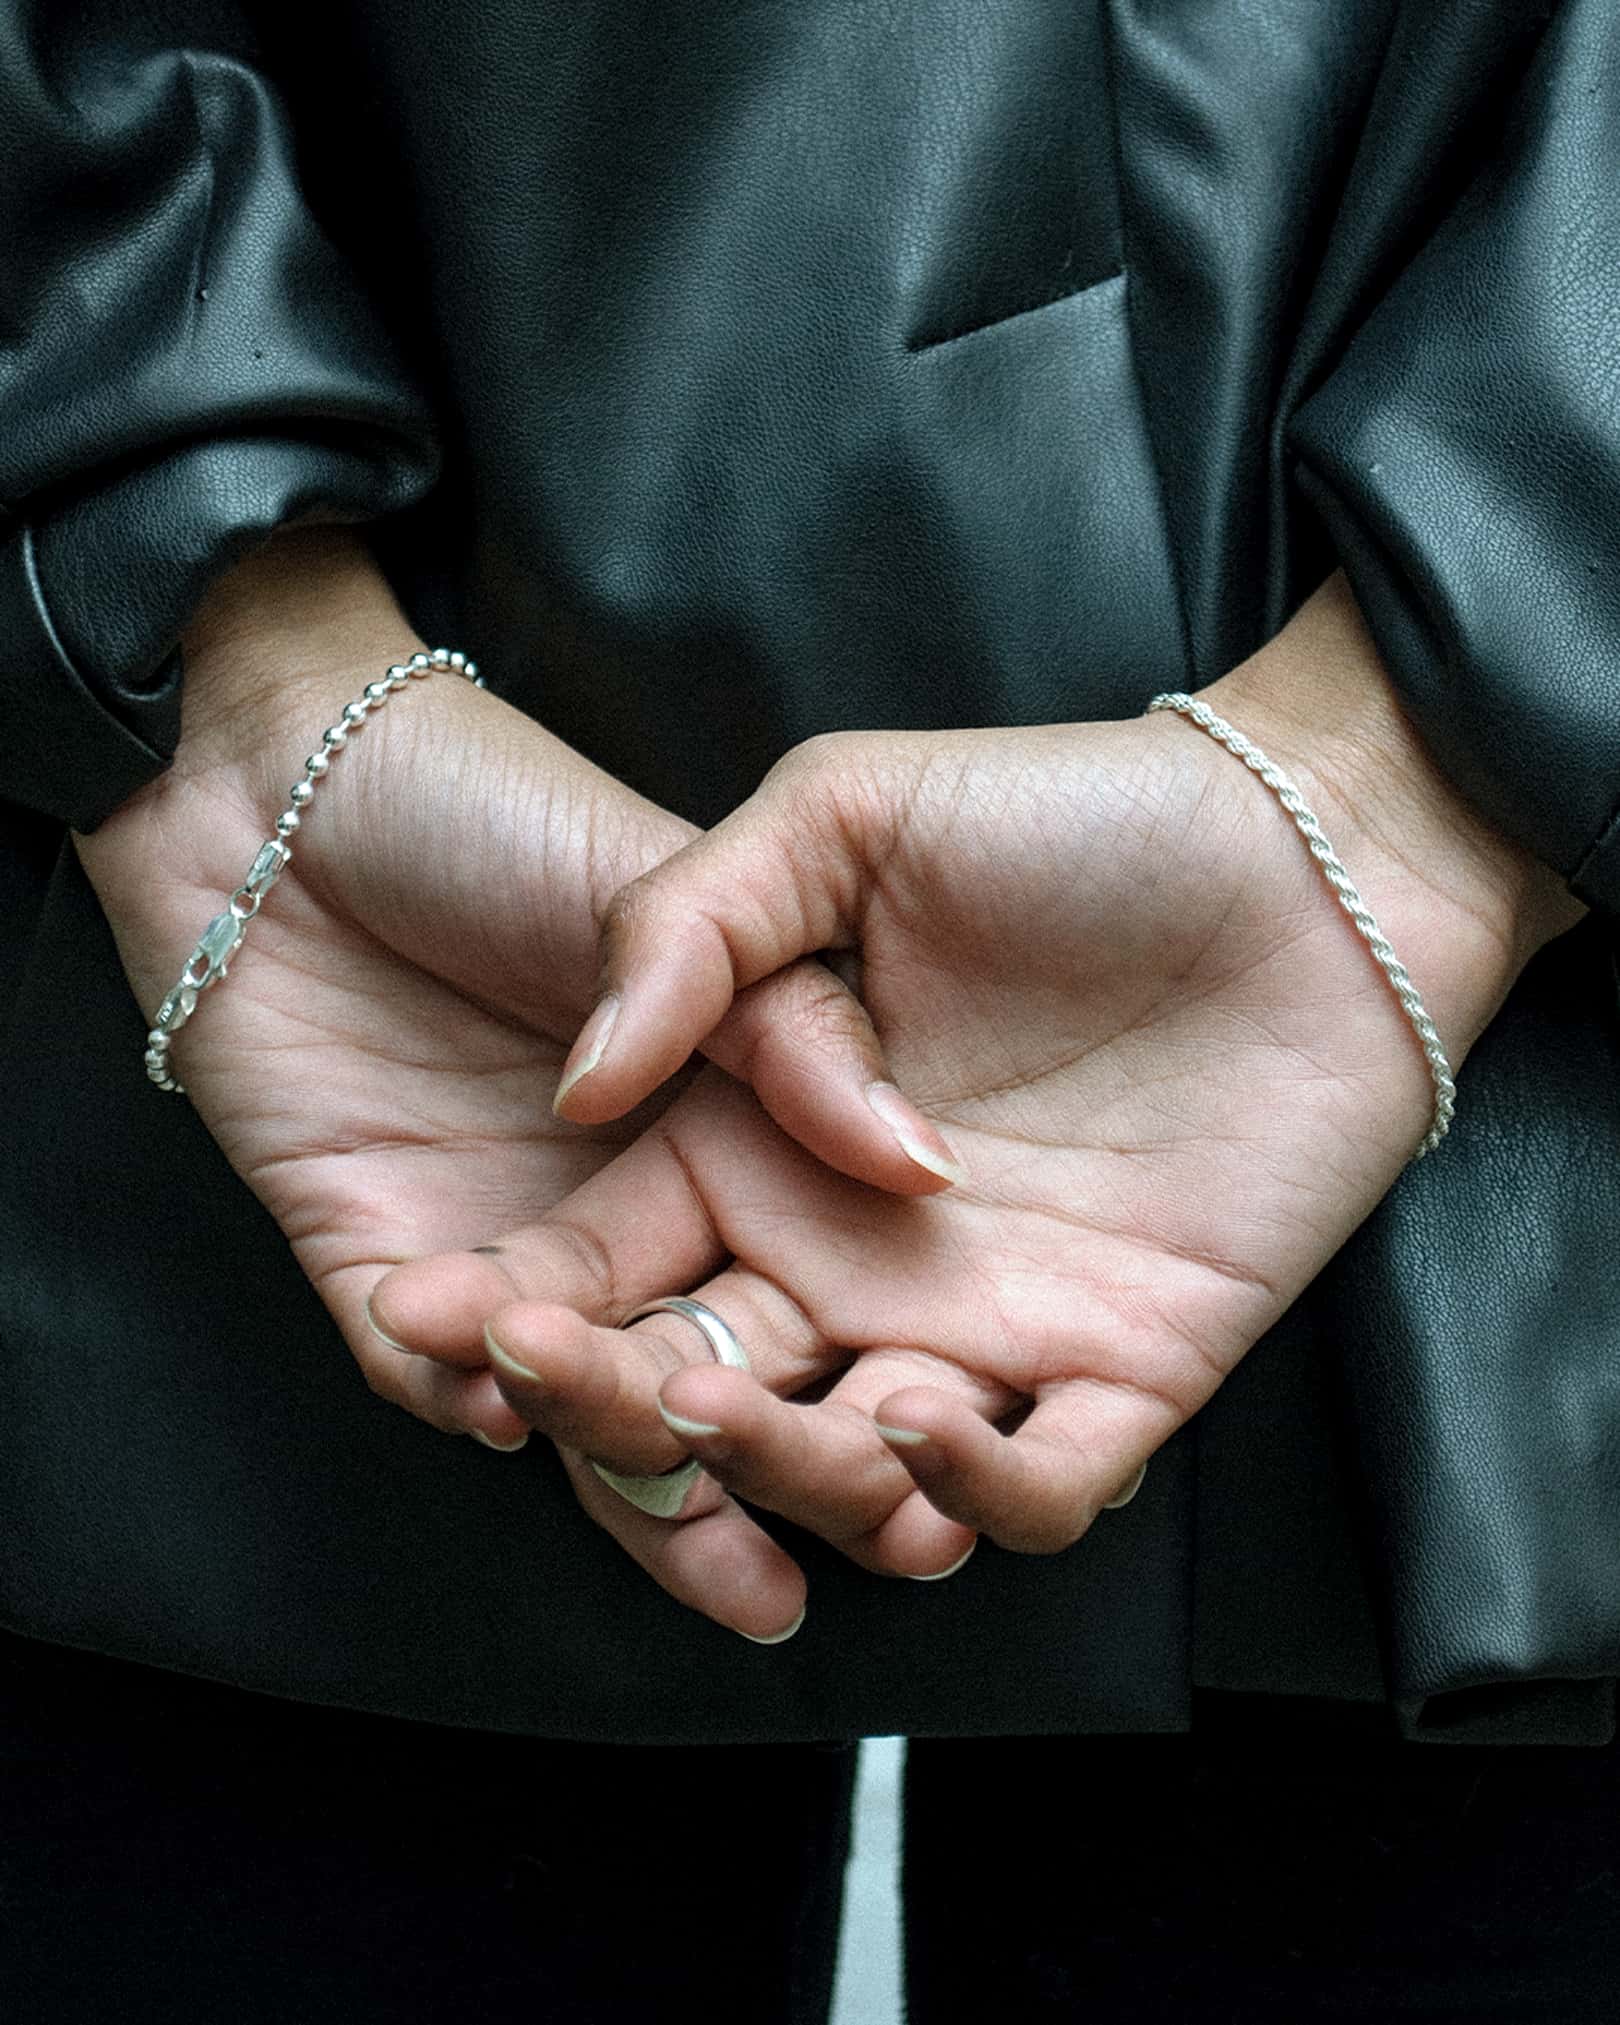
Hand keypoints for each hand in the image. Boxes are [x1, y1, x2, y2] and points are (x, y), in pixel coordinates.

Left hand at [73, 525, 935, 1475]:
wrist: (293, 784)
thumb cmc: (503, 813)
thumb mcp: (678, 905)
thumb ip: (799, 1033)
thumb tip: (922, 1169)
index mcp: (713, 1136)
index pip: (795, 1289)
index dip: (859, 1384)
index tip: (931, 1469)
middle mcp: (618, 1209)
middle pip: (700, 1374)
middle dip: (761, 1481)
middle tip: (828, 1558)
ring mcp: (498, 1242)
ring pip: (568, 1408)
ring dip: (632, 1490)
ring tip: (714, 1562)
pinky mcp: (371, 1257)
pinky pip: (418, 1369)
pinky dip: (458, 1399)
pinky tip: (506, 1415)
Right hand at [379, 574, 1584, 1629]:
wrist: (1303, 853)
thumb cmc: (1069, 816)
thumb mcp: (844, 816)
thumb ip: (692, 929)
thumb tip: (578, 1087)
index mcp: (766, 1144)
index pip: (614, 1261)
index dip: (521, 1300)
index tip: (436, 1314)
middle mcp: (858, 1254)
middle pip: (706, 1387)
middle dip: (618, 1411)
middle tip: (562, 1386)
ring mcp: (990, 1319)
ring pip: (856, 1468)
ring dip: (784, 1473)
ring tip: (724, 1415)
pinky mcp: (1127, 1366)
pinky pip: (1040, 1483)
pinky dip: (977, 1489)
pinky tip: (920, 1420)